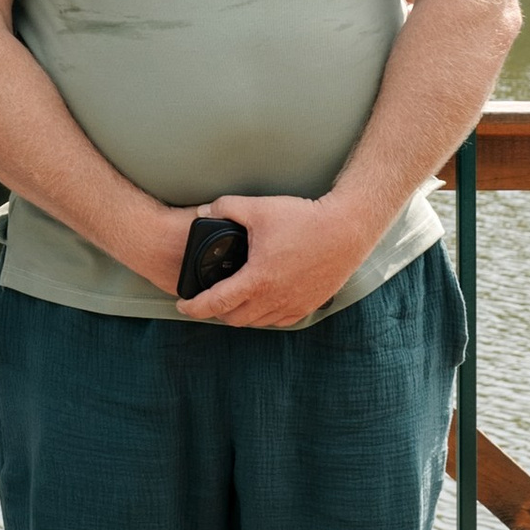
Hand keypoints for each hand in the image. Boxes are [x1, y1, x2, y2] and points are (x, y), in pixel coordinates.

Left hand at [176, 193, 370, 329]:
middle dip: (216, 312)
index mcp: (258, 280)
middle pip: (234, 319)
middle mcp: (275, 299)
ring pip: (257, 322)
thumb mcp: (259, 208)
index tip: (183, 304)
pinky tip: (261, 300)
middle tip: (208, 298)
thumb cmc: (306, 220)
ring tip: (233, 299)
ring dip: (241, 314)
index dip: (194, 307)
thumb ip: (226, 208)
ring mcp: (293, 305)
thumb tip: (204, 211)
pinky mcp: (309, 305)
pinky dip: (264, 315)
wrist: (347, 229)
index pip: (216, 303)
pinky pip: (279, 320)